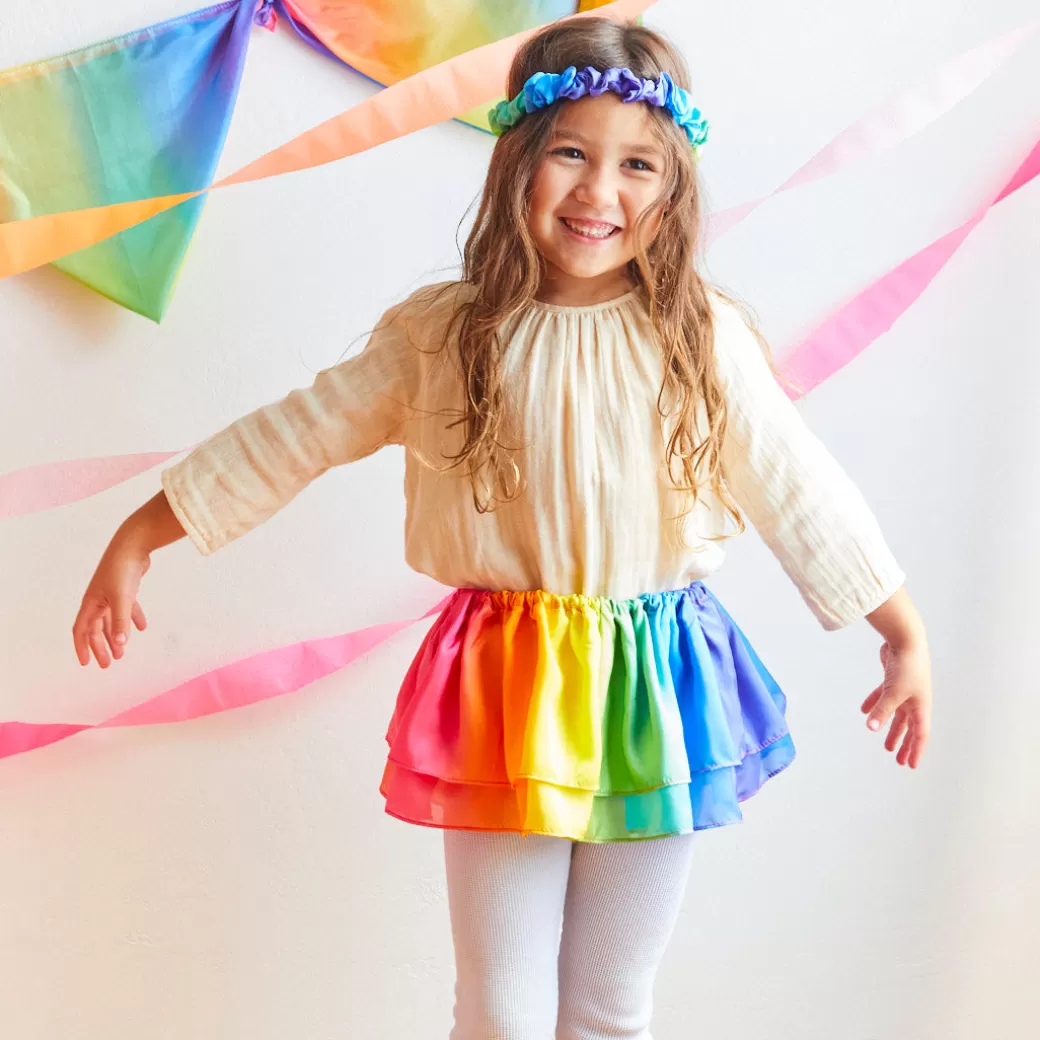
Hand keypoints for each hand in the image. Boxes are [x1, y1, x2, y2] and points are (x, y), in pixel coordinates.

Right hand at [73, 531, 149, 667]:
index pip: (81, 630)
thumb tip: (120, 644)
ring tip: (122, 653)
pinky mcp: (126, 588)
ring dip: (115, 636)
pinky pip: (127, 608)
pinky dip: (132, 619)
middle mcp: (98, 600)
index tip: (86, 663)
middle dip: (100, 647)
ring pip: (111, 621)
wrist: (134, 545)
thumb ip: (121, 621)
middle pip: (96, 629)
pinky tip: (142, 628)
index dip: (82, 647)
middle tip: (107, 664)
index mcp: (91, 603)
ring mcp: (111, 594)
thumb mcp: (122, 598)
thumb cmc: (122, 570)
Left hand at [860, 641, 931, 768]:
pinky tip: (864, 711)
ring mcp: (904, 689)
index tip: (910, 765)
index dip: (915, 750)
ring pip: (896, 714)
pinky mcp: (893, 679)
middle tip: (897, 759)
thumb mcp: (894, 692)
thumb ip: (882, 710)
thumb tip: (871, 727)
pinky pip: (884, 697)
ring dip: (890, 728)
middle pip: (909, 727)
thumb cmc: (907, 667)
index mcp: (921, 706)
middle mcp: (915, 700)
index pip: (920, 734)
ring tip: (884, 743)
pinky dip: (875, 704)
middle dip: (904, 744)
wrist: (905, 639)